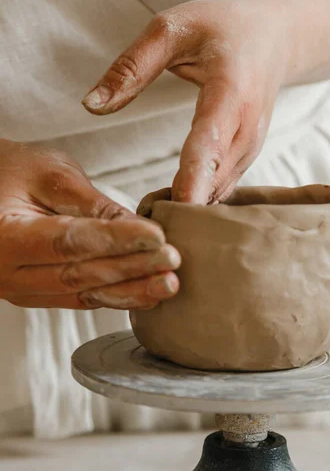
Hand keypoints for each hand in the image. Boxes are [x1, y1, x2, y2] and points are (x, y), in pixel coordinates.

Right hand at [0, 140, 179, 308]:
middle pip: (78, 274)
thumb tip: (137, 228)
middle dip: (131, 269)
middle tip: (171, 261)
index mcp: (3, 235)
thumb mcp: (50, 173)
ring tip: (167, 284)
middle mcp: (7, 271)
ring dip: (130, 291)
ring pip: (82, 294)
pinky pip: (80, 299)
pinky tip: (146, 294)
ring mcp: (21, 288)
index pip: (68, 241)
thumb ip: (92, 203)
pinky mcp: (38, 294)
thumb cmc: (11, 172)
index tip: (156, 237)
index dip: (116, 241)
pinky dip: (116, 297)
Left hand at [82, 0, 290, 202]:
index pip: (210, 143)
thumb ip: (130, 68)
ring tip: (150, 220)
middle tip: (141, 224)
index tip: (177, 209)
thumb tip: (90, 106)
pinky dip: (196, 202)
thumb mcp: (171, 29)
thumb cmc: (221, 28)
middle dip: (180, 207)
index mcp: (230, 93)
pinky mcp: (246, 161)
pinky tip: (171, 208)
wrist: (275, 38)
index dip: (194, 179)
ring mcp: (251, 150)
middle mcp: (247, 130)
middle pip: (213, 181)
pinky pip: (220, 191)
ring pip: (216, 193)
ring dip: (186, 210)